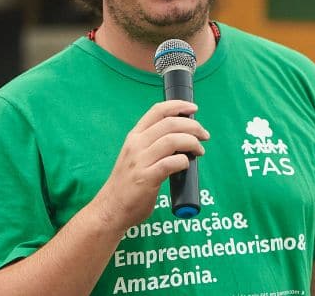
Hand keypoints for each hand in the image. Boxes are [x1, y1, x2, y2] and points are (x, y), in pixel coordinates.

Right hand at [92, 100, 208, 232]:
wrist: (110, 208)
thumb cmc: (127, 183)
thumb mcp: (135, 155)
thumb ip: (152, 144)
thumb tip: (182, 137)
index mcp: (134, 136)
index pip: (157, 111)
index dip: (178, 106)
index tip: (193, 108)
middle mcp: (136, 144)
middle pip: (170, 123)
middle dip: (193, 126)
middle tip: (204, 135)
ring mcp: (140, 161)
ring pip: (173, 140)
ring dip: (192, 143)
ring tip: (199, 151)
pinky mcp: (146, 178)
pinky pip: (171, 163)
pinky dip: (184, 161)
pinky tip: (186, 165)